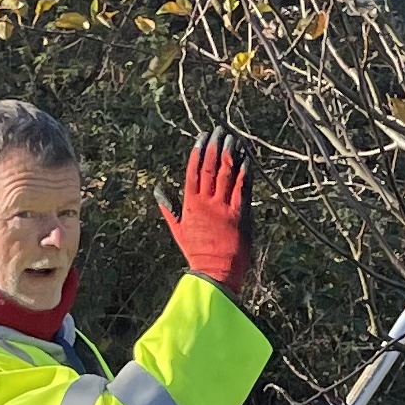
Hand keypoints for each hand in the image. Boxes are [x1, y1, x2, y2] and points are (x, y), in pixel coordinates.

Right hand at [158, 133, 253, 300]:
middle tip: (219, 131)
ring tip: (232, 139)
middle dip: (214, 148)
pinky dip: (244, 173)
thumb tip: (158, 191)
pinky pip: (242, 189)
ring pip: (226, 175)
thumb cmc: (197, 253)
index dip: (198, 153)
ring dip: (230, 155)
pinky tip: (246, 160)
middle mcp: (206, 203)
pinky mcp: (239, 215)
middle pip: (210, 169)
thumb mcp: (177, 230)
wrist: (214, 272)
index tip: (202, 138)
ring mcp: (223, 208)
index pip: (193, 172)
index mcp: (190, 205)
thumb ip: (169, 209)